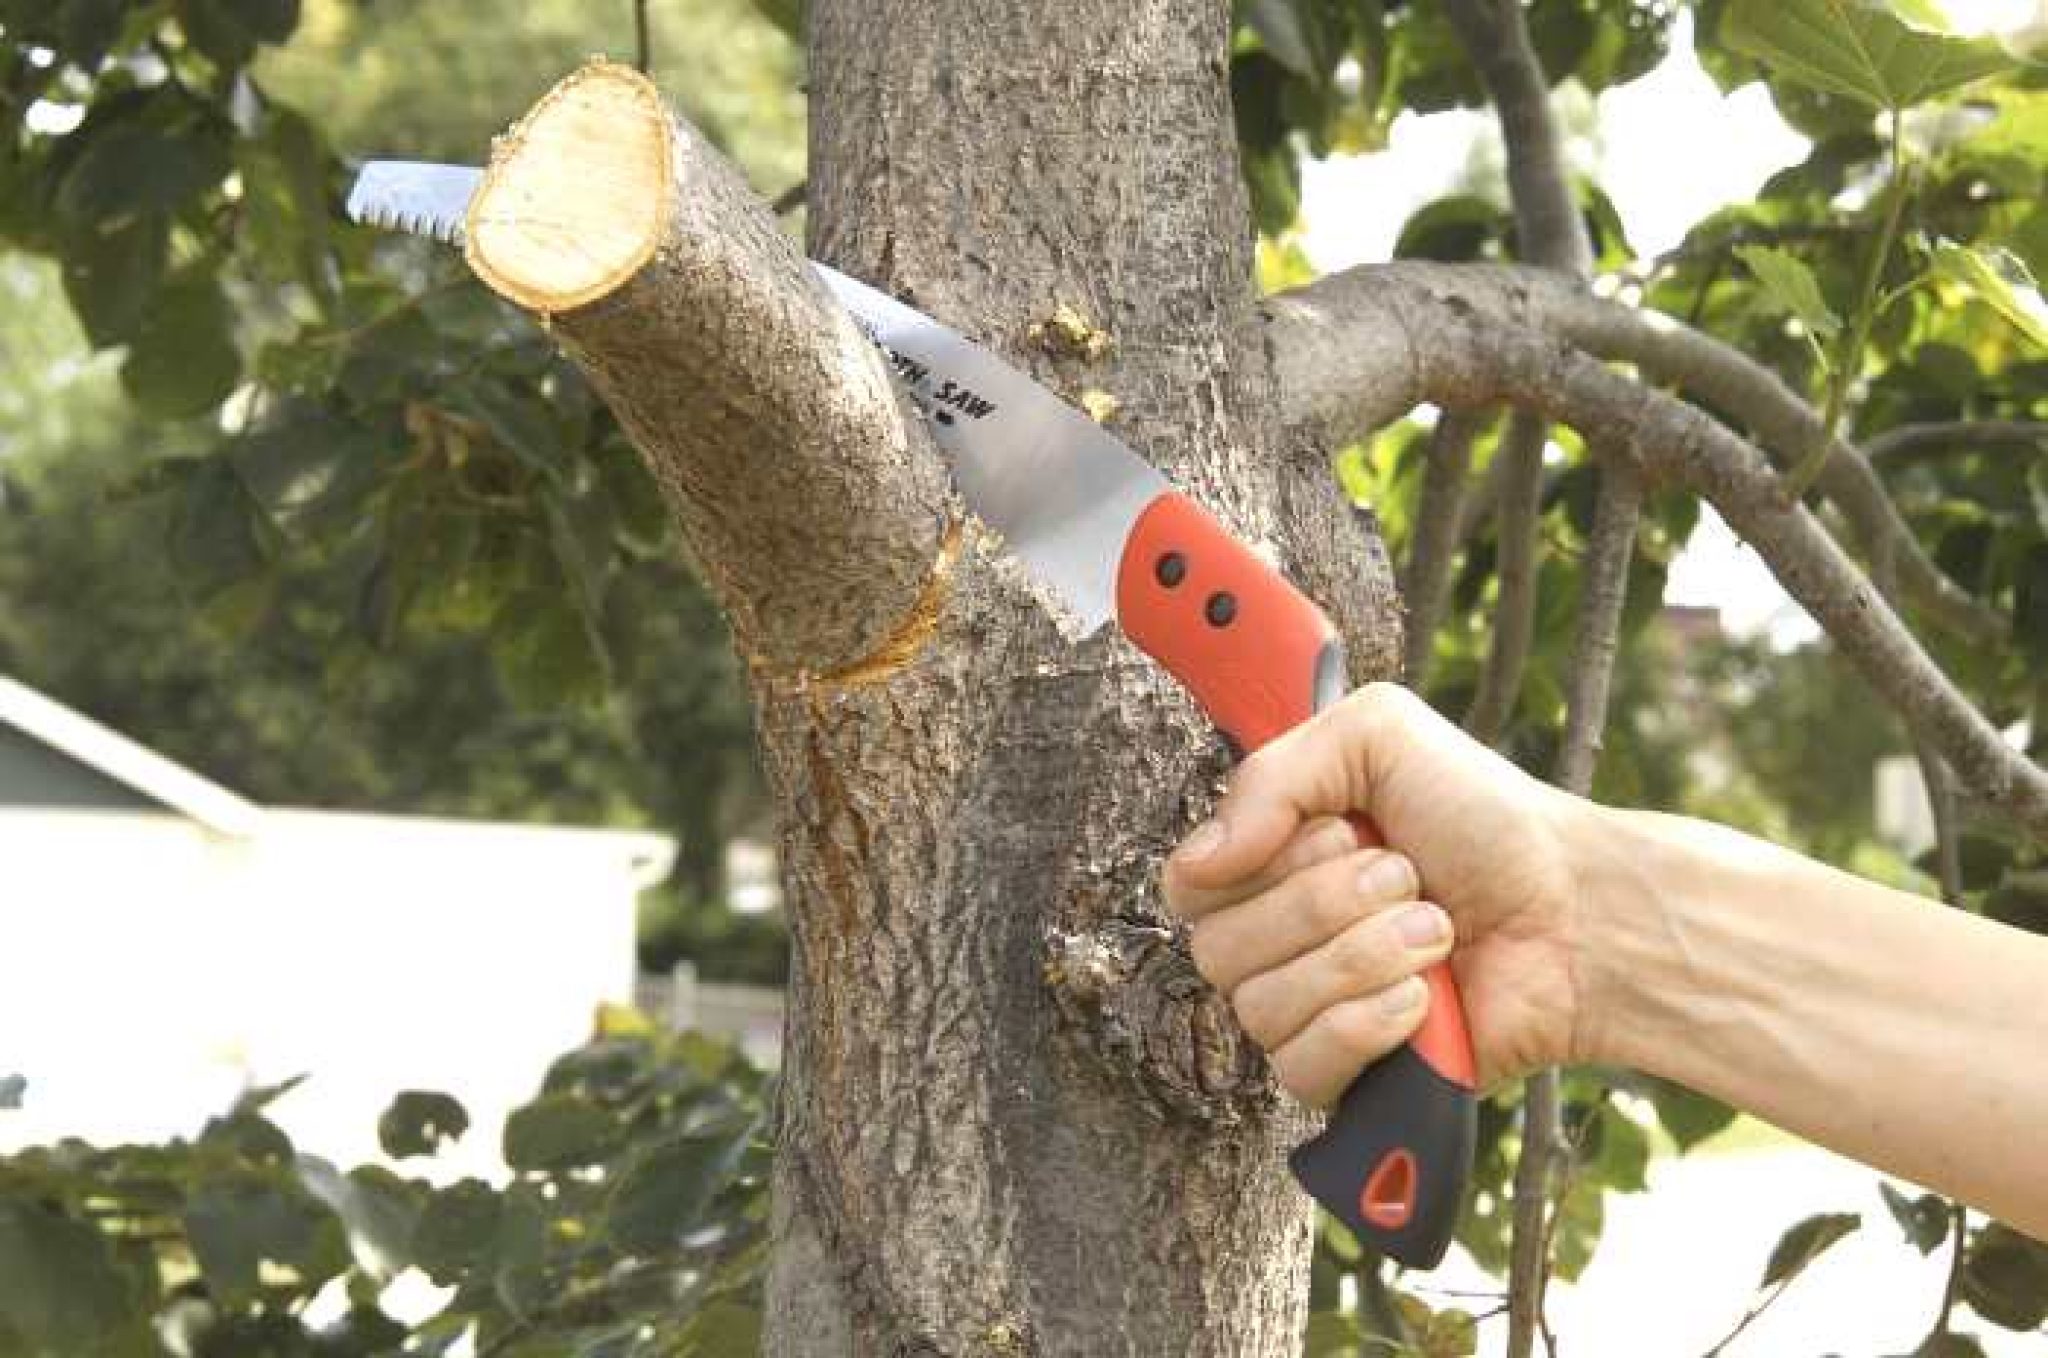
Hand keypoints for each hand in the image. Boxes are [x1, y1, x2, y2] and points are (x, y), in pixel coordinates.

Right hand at [1162, 682, 1586, 1104]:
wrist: (1577, 907)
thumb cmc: (1484, 819)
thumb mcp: (1375, 736)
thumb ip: (1269, 775)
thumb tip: (1200, 861)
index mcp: (1269, 865)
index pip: (1187, 884)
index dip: (1254, 861)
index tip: (1333, 830)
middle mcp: (1275, 942)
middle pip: (1217, 950)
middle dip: (1326, 902)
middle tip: (1405, 875)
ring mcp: (1308, 1013)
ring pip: (1261, 1007)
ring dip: (1364, 955)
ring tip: (1433, 931)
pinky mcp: (1350, 1078)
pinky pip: (1304, 1066)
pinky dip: (1371, 1022)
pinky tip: (1426, 999)